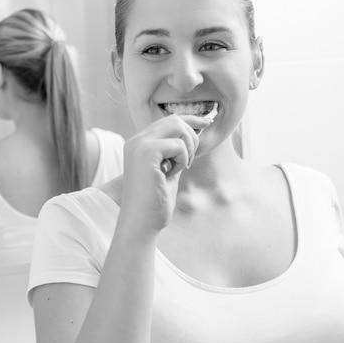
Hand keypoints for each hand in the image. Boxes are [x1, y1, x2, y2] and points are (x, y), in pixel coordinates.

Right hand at [120, 113, 212, 232]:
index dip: (190, 120)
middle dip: (192, 137)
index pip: (167, 120)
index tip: (207, 122)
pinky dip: (183, 159)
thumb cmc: (154, 203)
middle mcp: (136, 140)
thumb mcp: (168, 171)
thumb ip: (175, 153)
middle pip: (174, 119)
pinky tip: (172, 174)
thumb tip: (194, 136)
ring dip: (188, 148)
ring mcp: (139, 145)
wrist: (141, 223)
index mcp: (138, 144)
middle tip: (191, 162)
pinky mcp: (146, 152)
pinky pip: (178, 144)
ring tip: (179, 169)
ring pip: (178, 127)